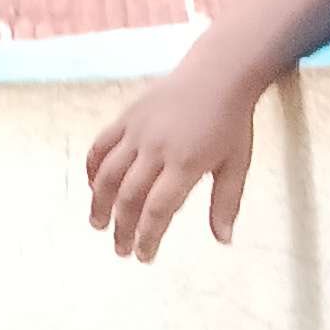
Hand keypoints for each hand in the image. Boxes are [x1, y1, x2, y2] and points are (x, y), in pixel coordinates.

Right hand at [85, 66, 260, 259]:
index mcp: (186, 162)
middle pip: (129, 196)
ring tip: (97, 224)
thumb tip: (224, 240)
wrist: (218, 73)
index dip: (148, 237)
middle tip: (121, 249)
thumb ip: (226, 202)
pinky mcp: (127, 116)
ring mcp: (138, 130)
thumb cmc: (232, 122)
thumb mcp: (237, 164)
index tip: (144, 256)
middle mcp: (157, 148)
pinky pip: (102, 145)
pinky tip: (92, 186)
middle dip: (122, 228)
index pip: (158, 209)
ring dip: (98, 202)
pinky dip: (93, 167)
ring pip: (108, 173)